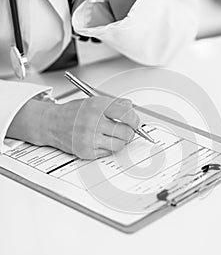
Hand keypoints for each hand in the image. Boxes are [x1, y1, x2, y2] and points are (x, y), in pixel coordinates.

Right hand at [7, 96, 139, 158]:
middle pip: (126, 132)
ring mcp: (89, 138)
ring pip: (120, 145)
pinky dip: (108, 148)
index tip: (135, 122)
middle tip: (126, 131)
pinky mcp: (86, 151)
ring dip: (121, 142)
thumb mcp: (93, 101)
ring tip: (114, 136)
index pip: (126, 113)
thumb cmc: (73, 112)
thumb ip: (114, 103)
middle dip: (130, 132)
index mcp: (98, 106)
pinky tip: (102, 141)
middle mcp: (93, 121)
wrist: (51, 123)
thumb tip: (130, 106)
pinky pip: (108, 153)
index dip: (135, 120)